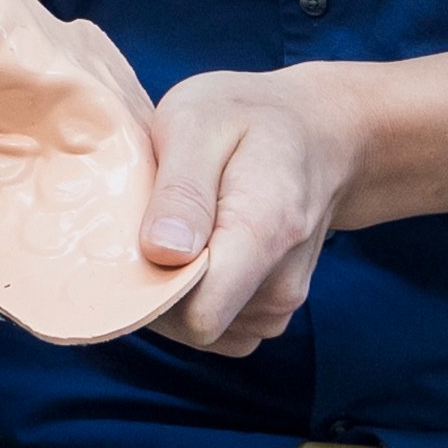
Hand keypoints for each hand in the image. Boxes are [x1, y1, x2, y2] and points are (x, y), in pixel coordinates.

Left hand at [138, 70, 350, 356]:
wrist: (315, 131)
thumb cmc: (248, 116)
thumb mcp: (199, 122)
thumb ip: (182, 190)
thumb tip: (162, 254)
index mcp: (266, 232)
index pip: (201, 313)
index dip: (152, 290)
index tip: (133, 241)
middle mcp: (281, 284)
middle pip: (194, 325)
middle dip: (157, 284)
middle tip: (152, 220)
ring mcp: (280, 304)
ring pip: (201, 330)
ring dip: (174, 290)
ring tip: (179, 227)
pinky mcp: (270, 311)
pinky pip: (217, 328)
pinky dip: (195, 298)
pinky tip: (194, 250)